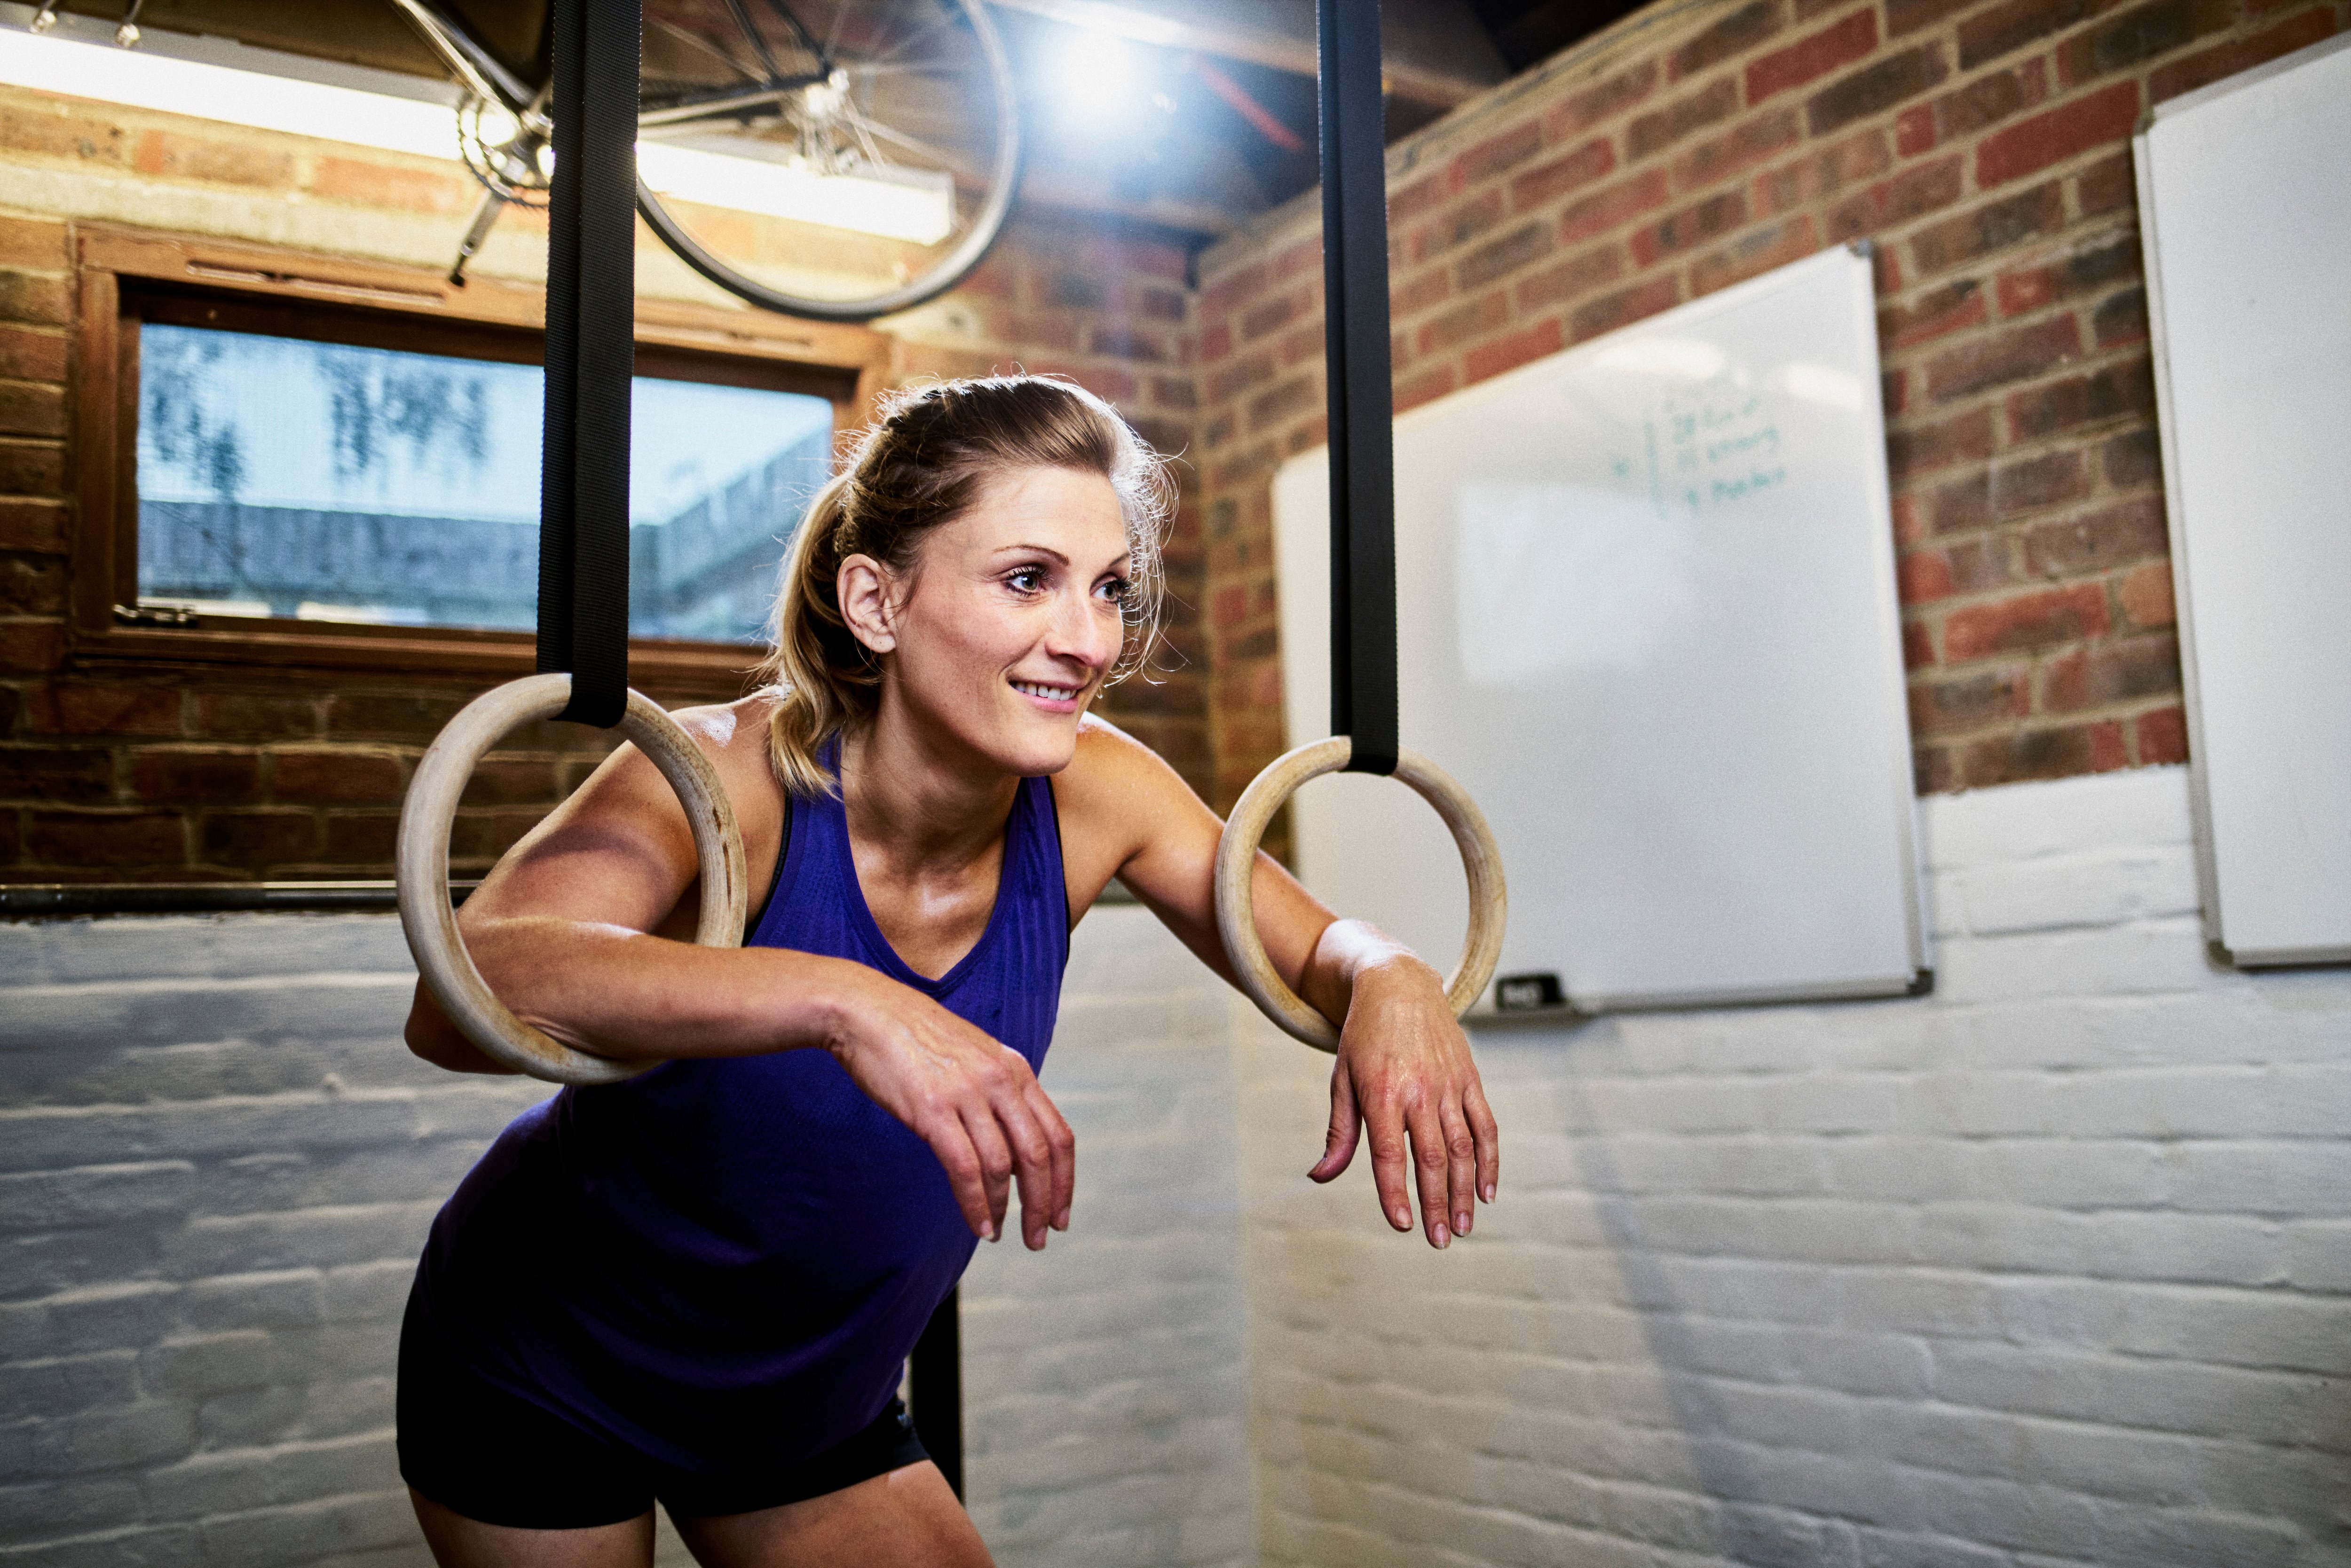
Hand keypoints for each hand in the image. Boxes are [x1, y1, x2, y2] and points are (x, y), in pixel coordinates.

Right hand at [827, 970, 1074, 1249]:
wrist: (868, 1012)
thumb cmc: (916, 1040)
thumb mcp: (974, 1058)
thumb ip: (1000, 1095)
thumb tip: (1014, 1151)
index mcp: (1015, 1070)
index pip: (1058, 1134)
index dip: (1065, 1181)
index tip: (1061, 1214)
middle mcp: (1000, 1080)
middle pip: (1039, 1155)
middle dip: (1044, 1204)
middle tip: (1039, 1238)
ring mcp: (968, 1093)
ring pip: (1004, 1166)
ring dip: (1006, 1210)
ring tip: (999, 1235)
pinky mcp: (933, 1109)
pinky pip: (965, 1168)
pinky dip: (976, 1204)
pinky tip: (978, 1225)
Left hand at [1308, 960, 1498, 1247]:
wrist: (1398, 984)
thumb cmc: (1362, 1036)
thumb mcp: (1341, 1079)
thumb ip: (1339, 1133)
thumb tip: (1320, 1177)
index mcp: (1381, 1092)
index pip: (1390, 1154)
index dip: (1396, 1192)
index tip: (1404, 1225)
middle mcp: (1418, 1090)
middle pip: (1432, 1157)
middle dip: (1437, 1204)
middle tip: (1440, 1241)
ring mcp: (1448, 1084)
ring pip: (1462, 1147)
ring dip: (1465, 1191)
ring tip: (1464, 1226)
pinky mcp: (1469, 1079)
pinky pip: (1485, 1125)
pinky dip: (1489, 1160)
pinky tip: (1487, 1191)